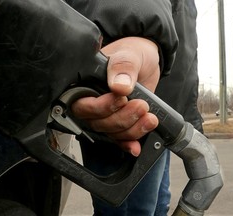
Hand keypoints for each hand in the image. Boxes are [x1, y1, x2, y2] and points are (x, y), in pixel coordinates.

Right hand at [72, 37, 159, 155]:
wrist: (147, 60)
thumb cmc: (134, 52)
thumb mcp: (129, 53)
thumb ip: (123, 66)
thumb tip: (119, 86)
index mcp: (87, 85)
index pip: (82, 104)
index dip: (100, 107)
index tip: (122, 98)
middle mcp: (94, 102)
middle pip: (97, 123)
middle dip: (121, 119)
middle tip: (141, 105)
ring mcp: (107, 114)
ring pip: (111, 132)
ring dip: (131, 129)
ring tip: (150, 117)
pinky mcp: (120, 121)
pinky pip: (120, 138)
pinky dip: (128, 143)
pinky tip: (136, 146)